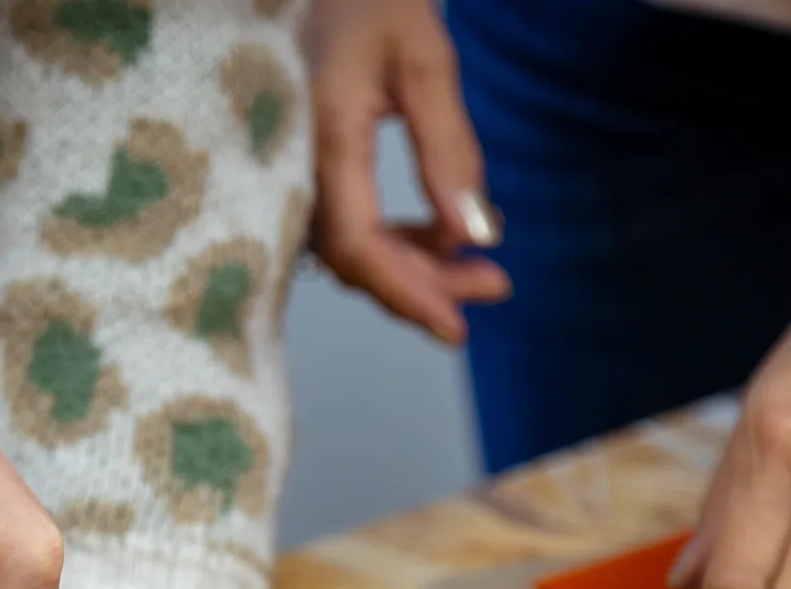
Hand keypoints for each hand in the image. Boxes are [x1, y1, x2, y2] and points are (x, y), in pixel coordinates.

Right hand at [308, 0, 509, 342]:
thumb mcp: (423, 60)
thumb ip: (448, 148)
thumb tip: (473, 235)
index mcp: (323, 139)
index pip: (358, 246)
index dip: (406, 294)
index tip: (456, 326)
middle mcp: (296, 166)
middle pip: (357, 258)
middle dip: (425, 284)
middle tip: (495, 286)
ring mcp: (295, 170)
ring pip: (352, 248)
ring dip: (414, 267)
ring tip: (481, 266)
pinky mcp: (305, 167)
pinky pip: (345, 225)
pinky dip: (393, 241)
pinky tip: (438, 235)